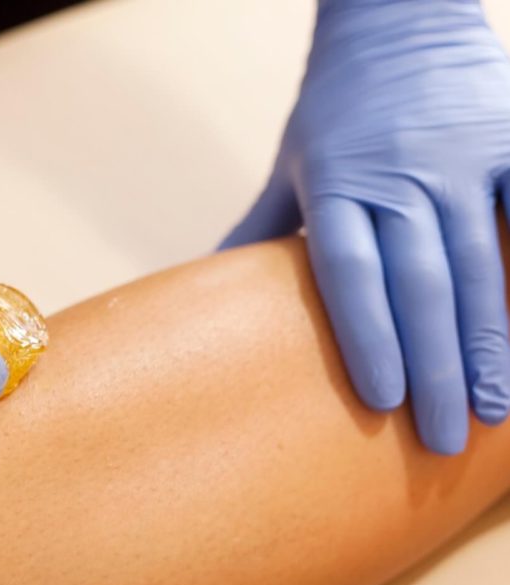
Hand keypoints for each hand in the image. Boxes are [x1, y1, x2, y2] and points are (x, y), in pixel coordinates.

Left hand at [221, 0, 509, 453]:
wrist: (395, 21)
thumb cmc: (333, 111)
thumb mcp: (288, 166)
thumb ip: (258, 230)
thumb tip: (208, 288)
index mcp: (335, 186)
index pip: (350, 274)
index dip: (368, 339)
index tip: (383, 403)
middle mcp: (399, 175)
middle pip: (418, 284)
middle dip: (434, 365)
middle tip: (445, 437)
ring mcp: (462, 156)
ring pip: (481, 261)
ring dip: (492, 341)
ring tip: (495, 407)